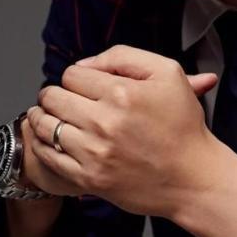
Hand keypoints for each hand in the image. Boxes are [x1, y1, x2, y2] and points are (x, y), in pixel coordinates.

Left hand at [26, 45, 218, 217]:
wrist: (193, 176)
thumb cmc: (182, 124)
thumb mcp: (168, 72)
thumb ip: (124, 56)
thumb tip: (86, 65)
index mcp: (122, 92)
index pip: (72, 74)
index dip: (77, 76)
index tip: (84, 85)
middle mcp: (105, 122)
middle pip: (53, 97)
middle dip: (55, 94)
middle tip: (62, 98)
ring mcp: (95, 153)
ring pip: (45, 126)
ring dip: (44, 117)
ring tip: (49, 115)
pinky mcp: (90, 179)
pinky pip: (48, 156)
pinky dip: (42, 144)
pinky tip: (51, 139)